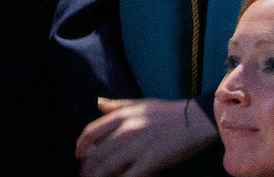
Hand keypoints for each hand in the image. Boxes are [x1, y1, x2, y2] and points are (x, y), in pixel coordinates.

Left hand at [75, 96, 217, 176]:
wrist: (194, 120)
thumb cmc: (167, 113)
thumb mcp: (139, 103)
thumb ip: (116, 105)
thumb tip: (97, 103)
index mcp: (121, 116)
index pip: (91, 132)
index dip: (81, 145)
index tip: (78, 155)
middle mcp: (125, 130)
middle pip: (99, 153)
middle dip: (89, 168)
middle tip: (86, 176)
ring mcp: (138, 146)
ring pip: (110, 166)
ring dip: (100, 176)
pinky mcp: (152, 160)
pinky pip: (131, 175)